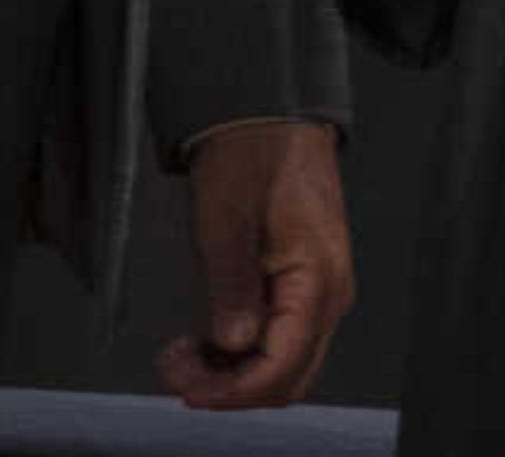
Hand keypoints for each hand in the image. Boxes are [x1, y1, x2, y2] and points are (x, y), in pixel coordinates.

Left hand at [156, 119, 350, 408]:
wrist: (268, 113)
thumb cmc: (252, 156)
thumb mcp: (228, 220)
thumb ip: (232, 287)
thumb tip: (234, 345)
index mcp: (318, 281)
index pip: (283, 365)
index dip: (235, 390)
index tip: (190, 391)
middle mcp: (327, 295)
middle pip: (287, 375)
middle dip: (231, 388)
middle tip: (177, 374)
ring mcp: (316, 291)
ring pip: (281, 361)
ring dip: (232, 372)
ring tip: (181, 356)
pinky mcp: (298, 283)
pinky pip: (276, 336)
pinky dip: (238, 349)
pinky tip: (200, 339)